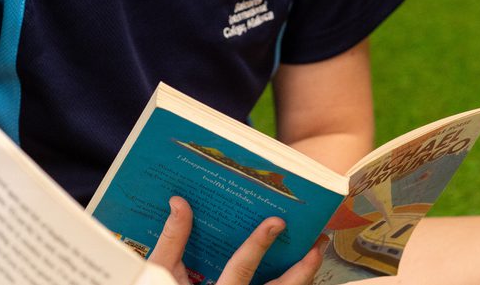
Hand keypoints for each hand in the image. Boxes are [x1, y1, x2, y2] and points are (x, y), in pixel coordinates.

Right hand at [149, 197, 327, 284]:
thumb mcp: (162, 271)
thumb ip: (173, 239)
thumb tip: (179, 203)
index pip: (242, 269)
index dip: (259, 245)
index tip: (276, 222)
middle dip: (302, 268)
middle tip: (316, 242)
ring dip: (302, 277)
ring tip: (314, 253)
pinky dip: (288, 283)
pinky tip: (295, 272)